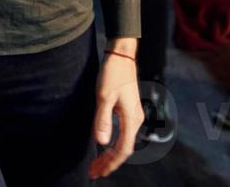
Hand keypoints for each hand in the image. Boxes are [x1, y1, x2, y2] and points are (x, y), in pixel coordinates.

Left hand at [90, 48, 142, 177]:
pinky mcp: (129, 111)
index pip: (123, 150)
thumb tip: (100, 143)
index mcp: (131, 119)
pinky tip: (103, 146)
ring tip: (97, 164)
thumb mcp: (104, 97)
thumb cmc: (113, 74)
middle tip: (94, 172)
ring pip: (123, 142)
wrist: (122, 56)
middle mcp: (136, 120)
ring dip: (110, 154)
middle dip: (109, 162)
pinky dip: (113, 144)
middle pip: (123, 149)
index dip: (111, 163)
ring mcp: (134, 116)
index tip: (98, 172)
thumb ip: (103, 120)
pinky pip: (123, 134)